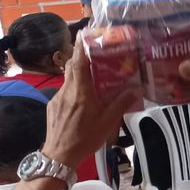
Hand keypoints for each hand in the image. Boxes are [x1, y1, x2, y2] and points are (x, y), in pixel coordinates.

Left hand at [42, 38, 141, 168]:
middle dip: (82, 57)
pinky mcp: (54, 106)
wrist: (59, 156)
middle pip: (72, 66)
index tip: (87, 34)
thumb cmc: (85, 138)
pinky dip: (75, 88)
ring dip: (80, 73)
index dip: (82, 46)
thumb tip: (135, 89)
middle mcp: (68, 90)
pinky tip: (84, 98)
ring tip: (94, 76)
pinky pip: (65, 91)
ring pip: (68, 78)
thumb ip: (121, 103)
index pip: (79, 61)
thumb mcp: (108, 122)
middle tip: (97, 53)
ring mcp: (58, 98)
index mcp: (81, 91)